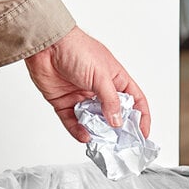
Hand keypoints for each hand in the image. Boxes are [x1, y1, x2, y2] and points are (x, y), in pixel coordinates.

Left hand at [25, 26, 149, 142]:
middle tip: (121, 144)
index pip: (134, 100)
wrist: (46, 44)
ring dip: (97, 133)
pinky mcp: (64, 103)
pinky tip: (84, 135)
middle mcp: (99, 89)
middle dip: (118, 130)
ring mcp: (82, 97)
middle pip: (113, 115)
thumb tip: (117, 122)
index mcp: (114, 78)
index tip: (143, 133)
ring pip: (93, 122)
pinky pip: (73, 122)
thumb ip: (110, 100)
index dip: (141, 116)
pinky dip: (78, 131)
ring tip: (102, 142)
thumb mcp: (101, 75)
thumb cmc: (75, 48)